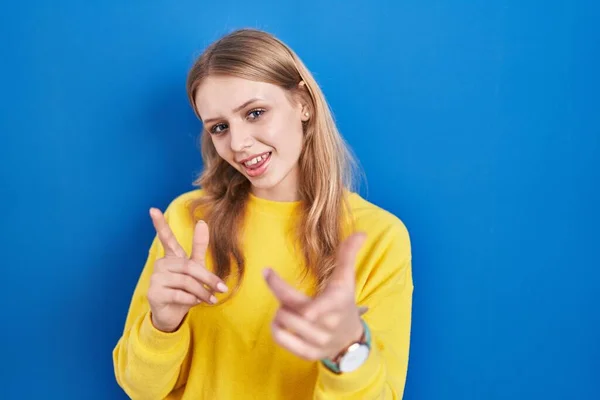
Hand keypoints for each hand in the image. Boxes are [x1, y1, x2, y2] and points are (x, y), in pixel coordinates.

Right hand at [147, 208, 227, 331]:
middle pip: (189, 267)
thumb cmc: (185, 290)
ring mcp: (155, 279)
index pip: (166, 239)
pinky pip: (179, 294)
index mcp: (171, 257)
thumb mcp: (196, 268)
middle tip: (222, 289)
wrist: (173, 315)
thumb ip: (199, 247)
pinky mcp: (154, 293)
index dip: (160, 224)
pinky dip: (192, 299)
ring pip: (186, 281)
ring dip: (202, 292)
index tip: (152, 209)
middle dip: (208, 279)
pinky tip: (195, 303)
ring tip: (211, 300)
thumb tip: (202, 222)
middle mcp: (161, 265)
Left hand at [264, 232, 366, 360]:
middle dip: (282, 298)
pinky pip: (281, 340)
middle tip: (288, 296)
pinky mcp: (309, 354)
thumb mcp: (346, 279)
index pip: (305, 299)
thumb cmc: (343, 302)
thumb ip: (347, 255)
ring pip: (282, 323)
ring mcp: (318, 341)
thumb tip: (360, 233)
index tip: (266, 271)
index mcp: (335, 302)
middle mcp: (327, 324)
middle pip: (287, 310)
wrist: (351, 339)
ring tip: (289, 309)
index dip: (281, 287)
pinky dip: (277, 329)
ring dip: (280, 313)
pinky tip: (282, 323)